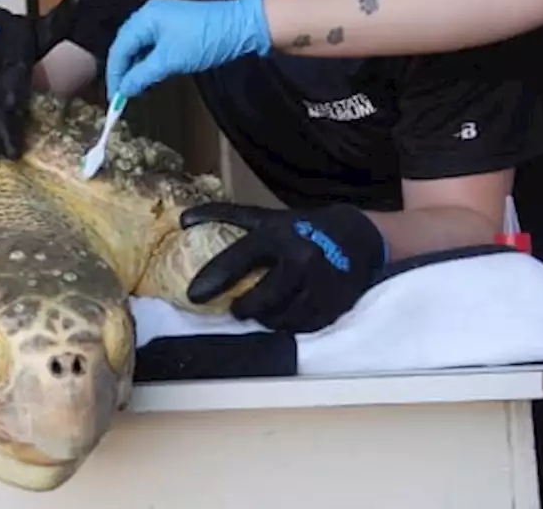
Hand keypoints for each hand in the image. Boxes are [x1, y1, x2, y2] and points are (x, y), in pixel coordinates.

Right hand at [104, 0, 272, 99]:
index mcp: (145, 18)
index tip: (114, 98)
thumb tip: (124, 90)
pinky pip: (152, 46)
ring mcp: (162, 20)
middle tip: (122, 96)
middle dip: (123, 72)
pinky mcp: (174, 27)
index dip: (115, 74)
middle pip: (126, 46)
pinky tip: (149, 76)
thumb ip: (142, 75)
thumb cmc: (203, 41)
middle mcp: (149, 15)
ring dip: (135, 68)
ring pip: (139, 47)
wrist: (240, 27)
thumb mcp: (170, 61)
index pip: (119, 48)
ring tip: (135, 89)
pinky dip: (148, 63)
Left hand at [182, 203, 388, 332]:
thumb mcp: (265, 217)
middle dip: (243, 309)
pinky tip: (283, 316)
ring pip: (282, 317)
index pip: (237, 260)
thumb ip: (224, 216)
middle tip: (236, 309)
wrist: (359, 236)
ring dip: (266, 318)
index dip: (211, 279)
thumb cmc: (302, 227)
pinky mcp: (334, 303)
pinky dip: (289, 324)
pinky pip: (303, 325)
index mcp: (277, 235)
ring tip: (261, 312)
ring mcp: (319, 284)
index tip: (193, 296)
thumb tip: (183, 219)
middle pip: (261, 299)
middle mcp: (299, 259)